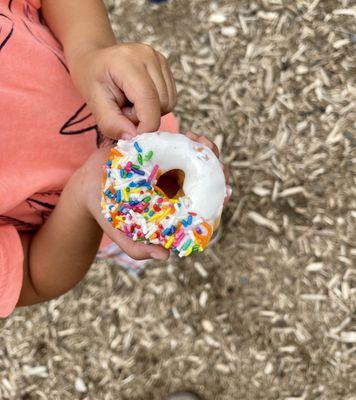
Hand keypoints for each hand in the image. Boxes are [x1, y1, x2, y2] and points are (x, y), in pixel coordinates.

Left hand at [69, 43, 176, 138]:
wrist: (94, 60)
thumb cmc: (92, 80)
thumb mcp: (94, 104)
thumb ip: (111, 123)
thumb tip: (132, 137)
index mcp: (127, 61)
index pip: (148, 98)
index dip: (146, 125)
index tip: (134, 136)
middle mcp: (148, 56)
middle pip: (161, 103)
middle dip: (144, 117)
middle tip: (124, 110)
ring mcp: (159, 59)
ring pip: (169, 103)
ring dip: (151, 112)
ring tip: (131, 103)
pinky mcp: (166, 66)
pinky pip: (170, 99)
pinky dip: (156, 106)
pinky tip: (140, 99)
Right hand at [71, 132, 229, 260]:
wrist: (88, 185)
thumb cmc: (106, 210)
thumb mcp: (120, 231)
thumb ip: (136, 248)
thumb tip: (165, 256)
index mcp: (171, 207)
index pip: (203, 204)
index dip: (218, 198)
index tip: (225, 193)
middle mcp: (174, 187)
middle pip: (205, 178)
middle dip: (217, 169)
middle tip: (217, 163)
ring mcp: (169, 168)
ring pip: (196, 158)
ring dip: (205, 150)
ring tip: (202, 144)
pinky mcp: (159, 150)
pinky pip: (179, 143)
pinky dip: (188, 140)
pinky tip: (188, 136)